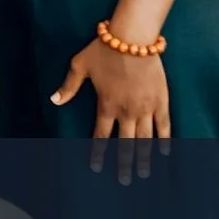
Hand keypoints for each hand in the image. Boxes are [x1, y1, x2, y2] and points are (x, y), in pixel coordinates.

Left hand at [51, 39, 170, 183]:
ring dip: (145, 158)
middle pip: (126, 144)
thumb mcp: (80, 66)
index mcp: (106, 105)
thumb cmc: (103, 50)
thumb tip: (54, 100)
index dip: (99, 153)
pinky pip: (164, 124)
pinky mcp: (161, 100)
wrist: (132, 37)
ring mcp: (146, 107)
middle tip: (126, 181)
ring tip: (145, 174)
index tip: (97, 168)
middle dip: (125, 164)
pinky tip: (165, 153)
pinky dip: (165, 139)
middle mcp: (126, 111)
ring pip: (145, 139)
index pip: (101, 135)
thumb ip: (68, 86)